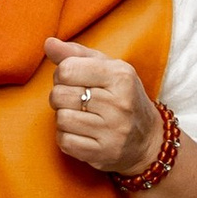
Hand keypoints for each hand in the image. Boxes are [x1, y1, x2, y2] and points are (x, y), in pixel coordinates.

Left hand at [43, 38, 159, 178]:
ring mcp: (112, 131)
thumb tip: (48, 43)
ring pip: (61, 119)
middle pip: (60, 95)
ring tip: (79, 117)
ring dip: (64, 118)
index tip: (73, 80)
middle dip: (60, 97)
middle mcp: (119, 104)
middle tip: (75, 100)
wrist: (148, 140)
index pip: (67, 69)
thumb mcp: (107, 68)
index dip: (62, 74)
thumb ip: (76, 53)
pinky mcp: (103, 154)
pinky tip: (80, 133)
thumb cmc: (121, 97)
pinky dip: (66, 137)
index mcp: (120, 76)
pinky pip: (65, 142)